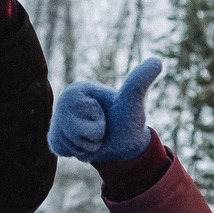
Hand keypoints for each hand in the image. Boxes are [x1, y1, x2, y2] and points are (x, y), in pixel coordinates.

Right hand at [47, 56, 162, 164]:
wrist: (123, 144)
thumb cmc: (127, 120)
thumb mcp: (132, 101)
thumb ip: (139, 82)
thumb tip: (158, 61)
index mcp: (77, 89)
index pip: (77, 118)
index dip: (95, 126)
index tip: (104, 117)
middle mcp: (63, 101)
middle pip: (69, 132)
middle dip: (90, 138)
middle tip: (101, 130)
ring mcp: (57, 118)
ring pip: (65, 142)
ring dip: (85, 147)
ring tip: (96, 137)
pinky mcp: (55, 135)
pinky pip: (61, 150)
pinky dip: (77, 152)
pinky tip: (85, 143)